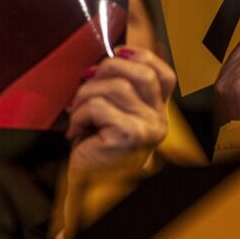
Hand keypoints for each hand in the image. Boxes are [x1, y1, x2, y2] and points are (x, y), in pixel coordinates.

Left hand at [66, 46, 175, 175]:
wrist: (90, 187)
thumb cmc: (97, 150)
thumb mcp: (109, 114)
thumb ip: (114, 89)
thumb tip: (100, 62)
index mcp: (157, 111)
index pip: (163, 74)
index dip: (142, 54)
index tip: (117, 51)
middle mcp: (159, 119)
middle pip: (140, 72)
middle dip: (105, 70)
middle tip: (85, 85)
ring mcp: (148, 128)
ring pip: (115, 86)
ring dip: (85, 95)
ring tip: (76, 114)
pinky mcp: (130, 136)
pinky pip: (99, 106)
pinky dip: (80, 114)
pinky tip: (76, 130)